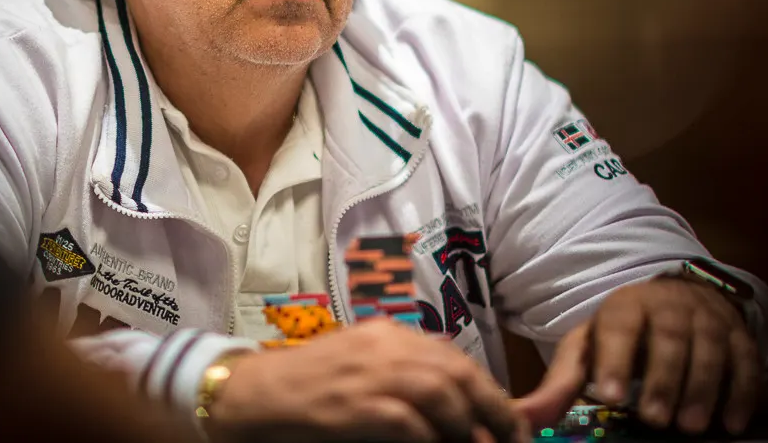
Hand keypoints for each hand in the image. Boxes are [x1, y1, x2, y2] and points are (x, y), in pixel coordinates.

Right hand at [210, 318, 526, 442]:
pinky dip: (431, 439)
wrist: (256, 394)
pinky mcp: (356, 405)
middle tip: (512, 439)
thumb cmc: (307, 383)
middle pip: (456, 371)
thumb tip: (452, 388)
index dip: (488, 390)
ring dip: (469, 426)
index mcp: (387, 334)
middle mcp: (384, 346)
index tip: (508, 420)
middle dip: (493, 409)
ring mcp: (369, 374)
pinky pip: (409, 423)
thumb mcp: (358, 362)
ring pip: (442, 392)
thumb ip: (400, 368)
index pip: (452, 357)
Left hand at [515, 278, 759, 435]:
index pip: (618, 326)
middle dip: (662, 379)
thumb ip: (563, 381)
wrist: (674, 300)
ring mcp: (707, 317)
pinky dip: (742, 391)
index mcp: (625, 306)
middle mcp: (668, 305)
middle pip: (668, 337)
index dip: (615, 359)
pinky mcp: (739, 333)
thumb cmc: (624, 334)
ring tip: (690, 426)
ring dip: (702, 388)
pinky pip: (746, 360)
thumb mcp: (590, 347)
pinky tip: (733, 422)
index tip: (610, 395)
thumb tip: (526, 415)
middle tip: (655, 418)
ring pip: (708, 347)